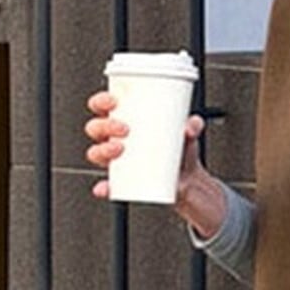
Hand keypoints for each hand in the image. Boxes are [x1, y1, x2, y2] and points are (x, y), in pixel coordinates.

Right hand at [83, 91, 227, 236]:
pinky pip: (107, 185)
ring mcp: (116, 160)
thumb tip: (190, 127)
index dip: (101, 101)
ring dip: (101, 150)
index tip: (114, 101)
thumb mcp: (189, 133)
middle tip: (125, 129)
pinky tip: (105, 188)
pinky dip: (104, 187)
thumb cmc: (180, 148)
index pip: (102, 105)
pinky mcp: (122, 182)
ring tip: (120, 150)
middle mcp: (114, 138)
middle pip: (95, 128)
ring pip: (96, 153)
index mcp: (123, 119)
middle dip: (104, 126)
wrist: (188, 179)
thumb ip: (194, 125)